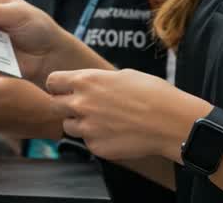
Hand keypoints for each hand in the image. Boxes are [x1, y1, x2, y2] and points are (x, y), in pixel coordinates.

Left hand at [46, 68, 209, 162]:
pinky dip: (97, 139)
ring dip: (79, 124)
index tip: (65, 88)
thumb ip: (97, 81)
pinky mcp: (96, 147)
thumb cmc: (152, 94)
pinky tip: (115, 134)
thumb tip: (89, 84)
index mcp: (85, 81)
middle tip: (81, 107)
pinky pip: (88, 142)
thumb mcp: (121, 75)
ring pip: (68, 126)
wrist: (170, 122)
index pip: (51, 81)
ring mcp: (87, 128)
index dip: (58, 85)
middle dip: (64, 105)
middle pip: (53, 105)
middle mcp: (80, 104)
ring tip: (102, 121)